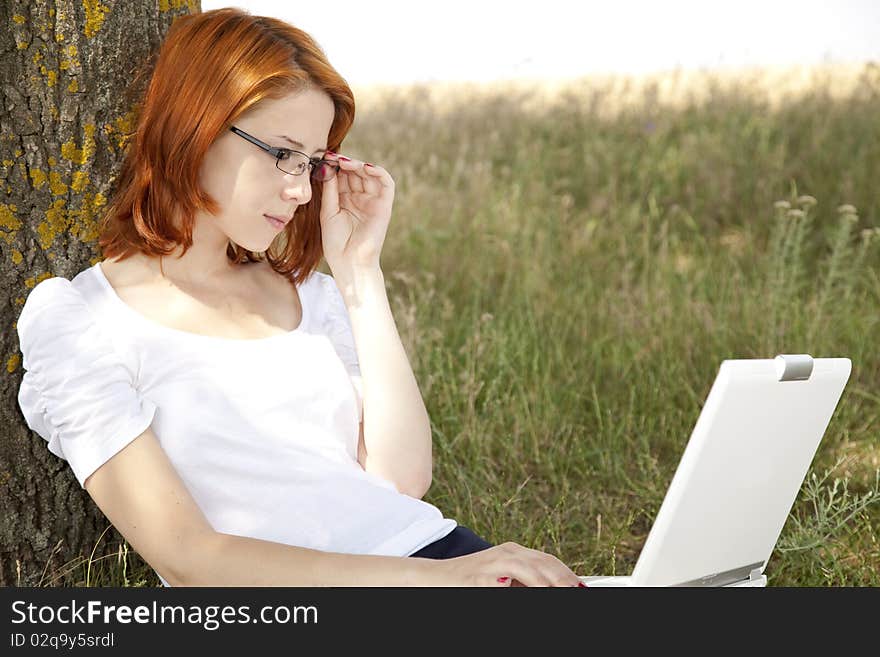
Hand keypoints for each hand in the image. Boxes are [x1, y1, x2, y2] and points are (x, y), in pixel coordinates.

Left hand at [319, 153, 394, 275]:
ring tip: (346, 163)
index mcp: (345, 200)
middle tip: (333, 157)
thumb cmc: (336, 242)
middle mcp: (360, 198)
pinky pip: (387, 183)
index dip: (334, 166)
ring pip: (369, 175)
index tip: (324, 157)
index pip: (342, 177)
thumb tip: (328, 166)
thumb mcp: (328, 211)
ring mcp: (373, 201)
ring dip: (359, 165)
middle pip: (355, 173)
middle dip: (345, 164)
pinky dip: (378, 171)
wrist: (349, 262)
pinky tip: (364, 167)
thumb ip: (330, 189)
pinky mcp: (385, 205)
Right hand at [429, 542, 585, 586]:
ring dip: (551, 582)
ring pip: (532, 567)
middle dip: (565, 578)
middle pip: (545, 562)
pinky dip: (527, 585)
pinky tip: (537, 591)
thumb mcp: (501, 581)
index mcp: (514, 552)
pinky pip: (510, 578)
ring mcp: (495, 562)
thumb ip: (524, 583)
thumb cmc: (468, 583)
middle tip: (580, 591)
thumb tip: (552, 588)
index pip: (549, 561)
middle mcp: (507, 552)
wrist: (432, 578)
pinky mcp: (482, 574)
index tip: (583, 587)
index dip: (568, 574)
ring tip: (566, 591)